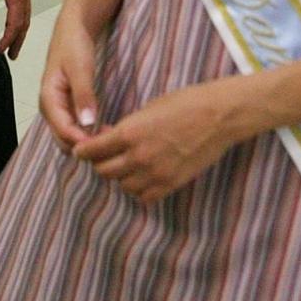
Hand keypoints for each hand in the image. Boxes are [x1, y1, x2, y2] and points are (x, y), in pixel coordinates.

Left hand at [0, 0, 31, 57]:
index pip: (15, 24)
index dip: (8, 40)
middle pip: (24, 23)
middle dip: (18, 41)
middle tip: (12, 55)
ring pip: (26, 16)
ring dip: (20, 31)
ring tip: (14, 44)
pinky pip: (25, 7)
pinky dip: (21, 20)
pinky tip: (16, 21)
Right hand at [39, 15, 100, 150]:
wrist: (72, 29)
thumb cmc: (74, 44)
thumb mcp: (80, 67)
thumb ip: (83, 95)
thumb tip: (87, 123)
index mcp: (48, 99)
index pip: (63, 131)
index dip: (82, 141)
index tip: (105, 143)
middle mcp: (50, 109)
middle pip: (64, 140)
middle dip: (84, 145)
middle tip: (111, 141)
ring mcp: (58, 109)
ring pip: (69, 137)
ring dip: (86, 141)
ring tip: (110, 137)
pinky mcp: (67, 107)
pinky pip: (74, 129)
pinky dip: (87, 134)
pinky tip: (104, 130)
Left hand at [73, 79, 241, 203]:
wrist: (219, 116)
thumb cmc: (185, 103)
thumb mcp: (148, 108)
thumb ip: (126, 127)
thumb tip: (108, 138)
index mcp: (130, 132)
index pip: (92, 150)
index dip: (83, 150)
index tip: (81, 149)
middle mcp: (139, 156)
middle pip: (104, 171)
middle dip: (100, 162)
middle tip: (106, 154)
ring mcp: (156, 173)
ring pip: (123, 186)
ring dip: (121, 176)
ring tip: (128, 164)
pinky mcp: (171, 184)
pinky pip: (144, 197)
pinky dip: (139, 189)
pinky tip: (143, 177)